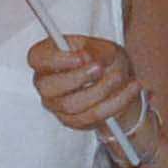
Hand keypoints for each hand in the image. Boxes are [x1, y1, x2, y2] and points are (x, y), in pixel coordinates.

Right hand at [27, 32, 149, 146]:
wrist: (119, 81)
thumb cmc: (104, 59)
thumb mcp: (104, 46)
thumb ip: (95, 50)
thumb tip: (88, 59)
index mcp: (46, 57)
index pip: (36, 58)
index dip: (56, 59)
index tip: (81, 57)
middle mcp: (45, 83)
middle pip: (49, 87)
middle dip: (78, 78)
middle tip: (100, 68)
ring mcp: (56, 105)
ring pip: (72, 104)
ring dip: (100, 90)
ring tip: (119, 76)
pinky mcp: (72, 121)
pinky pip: (91, 116)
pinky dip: (115, 102)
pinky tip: (131, 88)